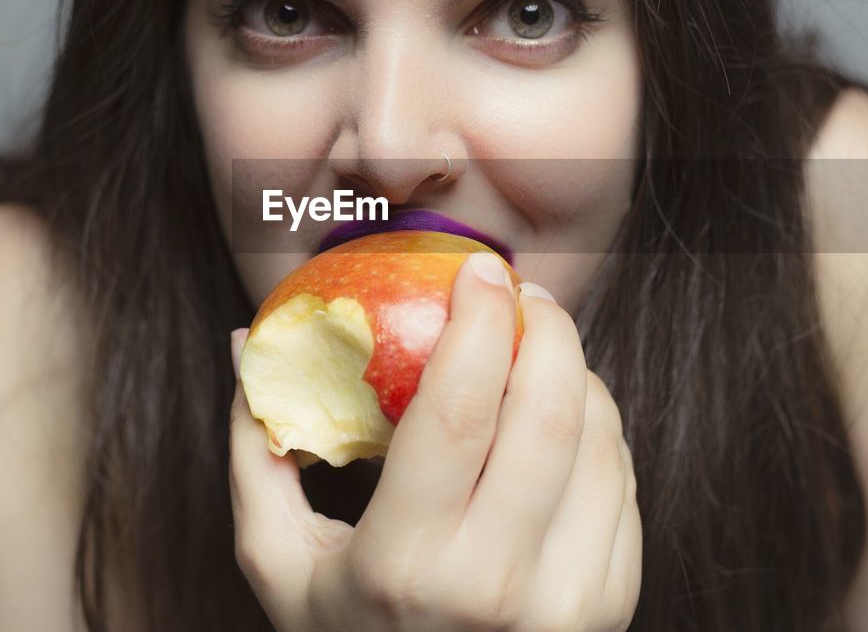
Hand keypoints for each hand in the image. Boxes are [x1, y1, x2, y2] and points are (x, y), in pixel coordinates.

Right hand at [228, 253, 642, 630]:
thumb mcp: (278, 563)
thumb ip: (257, 453)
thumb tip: (245, 342)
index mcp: (406, 563)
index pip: (456, 409)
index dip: (475, 319)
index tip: (478, 268)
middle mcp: (497, 585)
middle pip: (548, 413)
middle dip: (546, 327)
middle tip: (522, 293)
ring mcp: (567, 604)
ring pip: (599, 441)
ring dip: (576, 373)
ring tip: (539, 353)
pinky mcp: (609, 608)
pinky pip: (621, 484)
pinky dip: (599, 430)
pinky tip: (564, 418)